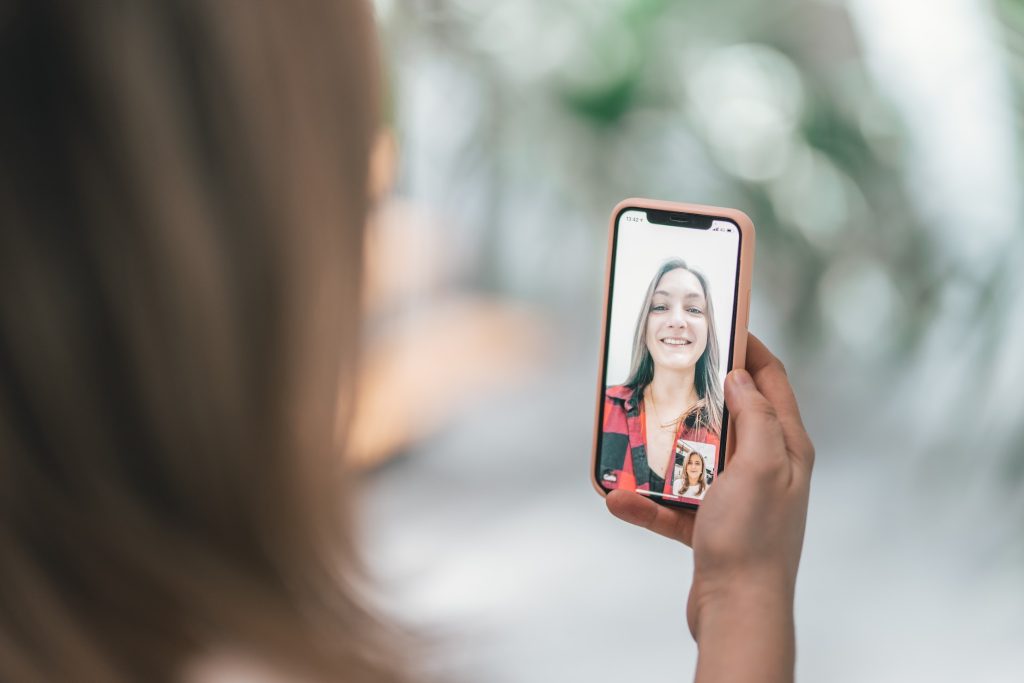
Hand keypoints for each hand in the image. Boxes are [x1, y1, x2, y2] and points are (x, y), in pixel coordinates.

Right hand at [606, 334, 813, 640]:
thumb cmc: (753, 538)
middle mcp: (766, 468)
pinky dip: (649, 501)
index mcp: (787, 447)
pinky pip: (675, 502)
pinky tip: (620, 499)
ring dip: (661, 449)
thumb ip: (755, 416)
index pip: (772, 381)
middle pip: (730, 414)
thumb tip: (741, 376)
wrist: (738, 612)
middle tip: (665, 372)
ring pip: (695, 457)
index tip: (721, 324)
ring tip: (632, 436)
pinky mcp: (712, 525)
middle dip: (696, 394)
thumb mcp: (760, 466)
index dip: (749, 349)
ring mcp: (738, 497)